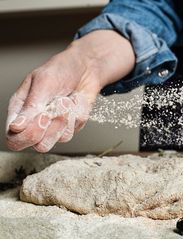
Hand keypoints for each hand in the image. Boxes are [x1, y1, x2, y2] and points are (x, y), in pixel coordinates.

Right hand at [6, 30, 134, 151]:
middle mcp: (34, 122)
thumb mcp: (43, 83)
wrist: (87, 68)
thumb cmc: (61, 70)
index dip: (26, 134)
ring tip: (65, 101)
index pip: (14, 137)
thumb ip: (30, 107)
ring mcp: (52, 127)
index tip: (42, 115)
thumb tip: (15, 127)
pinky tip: (74, 103)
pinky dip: (74, 118)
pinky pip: (69, 133)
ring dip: (62, 121)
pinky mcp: (68, 127)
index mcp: (20, 110)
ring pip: (54, 142)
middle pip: (35, 145)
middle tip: (53, 111)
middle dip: (47, 130)